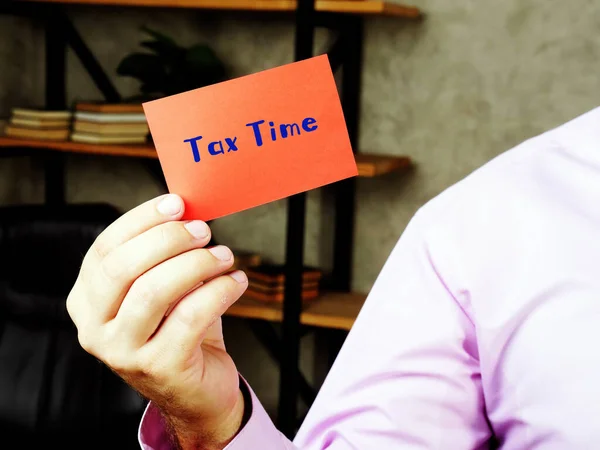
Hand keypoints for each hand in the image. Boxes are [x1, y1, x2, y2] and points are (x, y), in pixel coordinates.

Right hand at [66, 194, 248, 448]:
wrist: (196, 389)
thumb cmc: (178, 329)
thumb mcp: (162, 288)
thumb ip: (162, 255)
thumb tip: (186, 211)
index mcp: (86, 301)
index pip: (105, 249)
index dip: (142, 220)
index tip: (177, 203)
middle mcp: (94, 329)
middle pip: (123, 268)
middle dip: (168, 239)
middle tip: (204, 231)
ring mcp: (124, 353)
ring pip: (154, 291)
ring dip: (197, 264)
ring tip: (223, 256)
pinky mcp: (161, 368)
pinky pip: (192, 316)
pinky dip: (220, 290)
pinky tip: (236, 281)